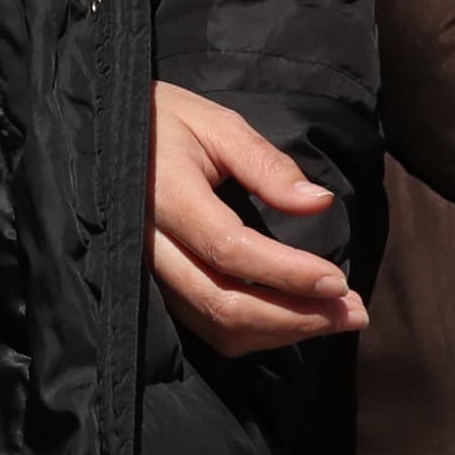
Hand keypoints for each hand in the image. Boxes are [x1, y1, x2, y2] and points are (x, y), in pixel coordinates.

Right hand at [149, 81, 363, 356]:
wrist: (99, 136)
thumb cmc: (164, 122)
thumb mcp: (217, 125)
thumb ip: (266, 165)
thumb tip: (320, 204)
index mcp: (165, 195)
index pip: (229, 248)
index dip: (287, 272)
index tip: (339, 280)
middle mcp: (148, 243)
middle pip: (222, 301)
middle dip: (295, 316)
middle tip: (355, 311)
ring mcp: (147, 272)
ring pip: (214, 324)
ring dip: (281, 331)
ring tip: (337, 317)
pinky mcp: (154, 287)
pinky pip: (204, 325)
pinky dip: (255, 332)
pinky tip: (294, 318)